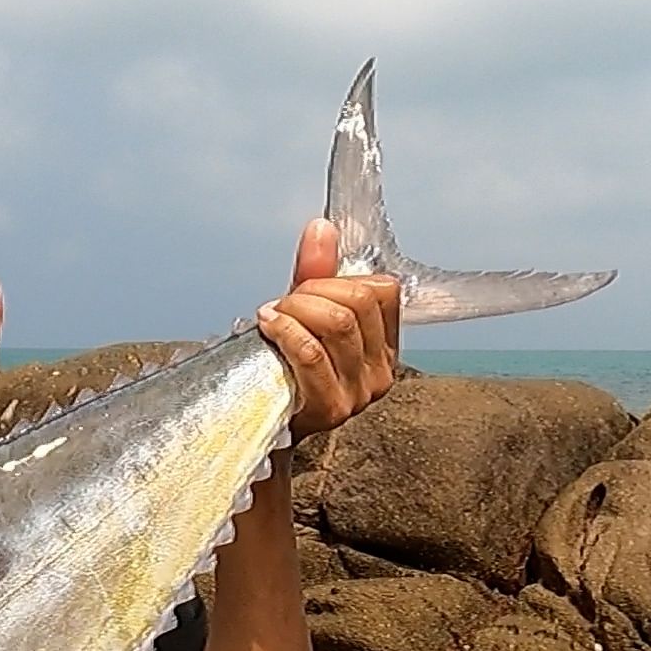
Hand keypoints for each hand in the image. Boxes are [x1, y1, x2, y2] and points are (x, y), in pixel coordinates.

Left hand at [257, 217, 400, 437]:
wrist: (265, 423)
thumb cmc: (288, 369)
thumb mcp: (306, 316)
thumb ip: (317, 273)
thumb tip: (322, 228)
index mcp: (385, 346)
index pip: (384, 291)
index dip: (340, 279)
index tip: (308, 288)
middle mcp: (381, 371)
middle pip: (357, 303)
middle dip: (313, 290)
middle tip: (285, 303)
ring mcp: (359, 392)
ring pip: (336, 323)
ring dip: (296, 309)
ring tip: (274, 316)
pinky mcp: (331, 407)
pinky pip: (311, 352)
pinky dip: (286, 330)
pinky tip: (269, 326)